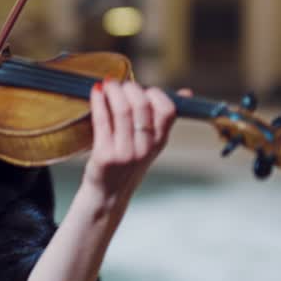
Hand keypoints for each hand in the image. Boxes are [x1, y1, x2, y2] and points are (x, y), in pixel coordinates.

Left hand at [80, 79, 187, 214]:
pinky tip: (95, 93)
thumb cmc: (128, 164)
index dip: (155, 93)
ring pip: (122, 110)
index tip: (142, 89)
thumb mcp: (151, 145)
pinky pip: (101, 120)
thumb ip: (162, 119)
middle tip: (119, 84)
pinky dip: (98, 102)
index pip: (167, 110)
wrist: (108, 196)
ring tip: (107, 85)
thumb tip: (185, 92)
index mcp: (159, 142)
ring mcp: (125, 152)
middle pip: (141, 105)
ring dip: (113, 91)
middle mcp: (145, 148)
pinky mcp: (105, 155)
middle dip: (129, 88)